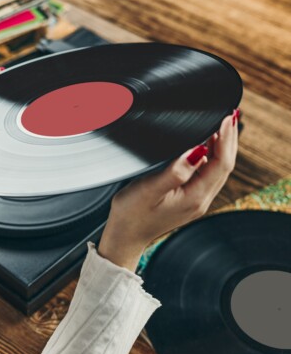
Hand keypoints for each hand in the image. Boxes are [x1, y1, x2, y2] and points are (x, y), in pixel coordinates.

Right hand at [98, 111, 238, 270]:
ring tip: (220, 127)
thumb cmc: (132, 214)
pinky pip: (207, 175)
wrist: (125, 236)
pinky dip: (211, 157)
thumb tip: (197, 151)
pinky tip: (205, 147)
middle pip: (225, 166)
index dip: (225, 139)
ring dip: (221, 147)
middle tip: (228, 116)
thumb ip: (175, 171)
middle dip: (228, 139)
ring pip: (218, 170)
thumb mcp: (150, 189)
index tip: (224, 119)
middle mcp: (200, 200)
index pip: (221, 163)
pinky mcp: (188, 199)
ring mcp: (196, 201)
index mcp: (195, 197)